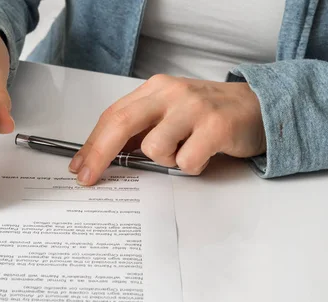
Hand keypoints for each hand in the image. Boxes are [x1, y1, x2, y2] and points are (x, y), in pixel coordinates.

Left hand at [68, 74, 266, 183]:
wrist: (258, 106)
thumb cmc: (207, 115)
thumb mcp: (169, 114)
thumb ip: (140, 129)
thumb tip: (103, 155)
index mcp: (155, 89)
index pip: (113, 115)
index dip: (92, 144)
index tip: (79, 166)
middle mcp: (171, 93)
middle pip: (121, 123)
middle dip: (98, 154)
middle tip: (87, 178)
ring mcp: (194, 108)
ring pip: (154, 148)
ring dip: (165, 160)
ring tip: (184, 151)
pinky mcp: (216, 126)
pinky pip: (185, 162)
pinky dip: (191, 167)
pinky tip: (203, 154)